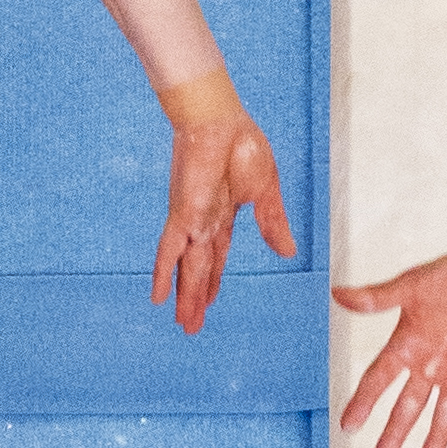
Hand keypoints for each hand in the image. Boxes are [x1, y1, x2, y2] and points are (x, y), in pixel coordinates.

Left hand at [153, 108, 297, 333]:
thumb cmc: (242, 144)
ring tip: (182, 323)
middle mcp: (206, 223)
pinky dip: (164, 274)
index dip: (213, 280)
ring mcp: (193, 221)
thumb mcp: (267, 191)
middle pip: (200, 269)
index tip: (209, 301)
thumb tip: (288, 253)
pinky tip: (158, 297)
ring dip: (185, 296)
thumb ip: (274, 223)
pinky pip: (170, 251)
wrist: (221, 122)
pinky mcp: (183, 215)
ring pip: (187, 268)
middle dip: (197, 297)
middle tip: (190, 325)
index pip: (217, 256)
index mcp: (225, 215)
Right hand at [333, 244, 446, 447]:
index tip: (347, 426)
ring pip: (446, 416)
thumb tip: (337, 294)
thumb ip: (377, 297)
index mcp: (410, 344)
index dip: (363, 403)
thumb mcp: (412, 285)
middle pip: (408, 408)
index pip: (379, 380)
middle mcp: (433, 364)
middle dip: (394, 436)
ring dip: (435, 442)